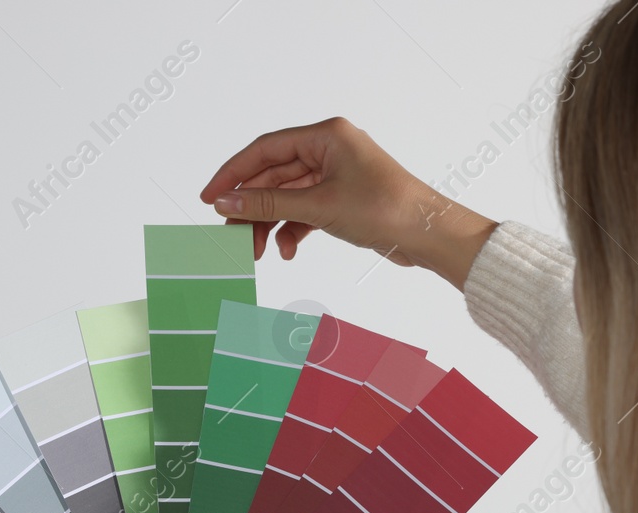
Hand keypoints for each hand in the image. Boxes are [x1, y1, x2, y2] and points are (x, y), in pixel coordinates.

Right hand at [200, 116, 497, 290]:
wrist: (428, 235)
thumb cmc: (386, 209)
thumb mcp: (318, 206)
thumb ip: (267, 205)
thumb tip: (226, 202)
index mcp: (326, 135)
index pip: (265, 149)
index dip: (233, 174)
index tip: (209, 198)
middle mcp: (329, 149)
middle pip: (273, 176)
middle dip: (252, 208)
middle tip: (230, 234)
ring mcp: (335, 175)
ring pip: (286, 197)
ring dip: (270, 224)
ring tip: (257, 251)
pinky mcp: (341, 199)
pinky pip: (303, 211)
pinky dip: (292, 230)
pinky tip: (287, 250)